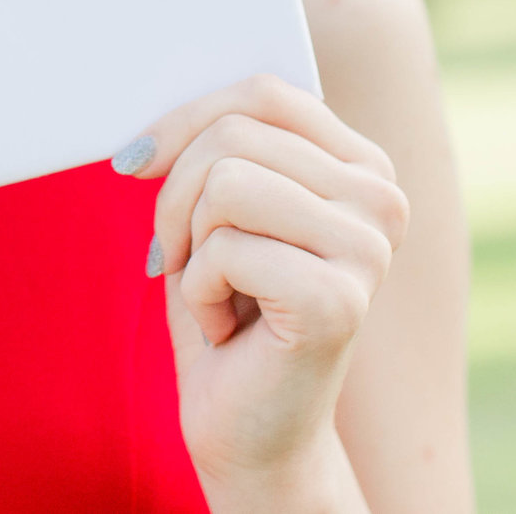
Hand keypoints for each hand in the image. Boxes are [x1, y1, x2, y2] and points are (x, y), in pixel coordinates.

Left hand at [119, 74, 408, 503]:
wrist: (245, 429)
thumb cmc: (225, 312)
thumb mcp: (217, 208)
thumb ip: (218, 142)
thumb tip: (161, 86)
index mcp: (362, 165)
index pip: (262, 93)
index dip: (182, 120)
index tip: (134, 162)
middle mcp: (382, 198)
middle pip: (233, 134)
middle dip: (176, 199)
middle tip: (182, 258)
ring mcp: (368, 248)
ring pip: (224, 183)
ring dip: (189, 247)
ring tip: (216, 293)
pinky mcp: (338, 298)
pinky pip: (224, 248)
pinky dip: (199, 292)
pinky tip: (228, 329)